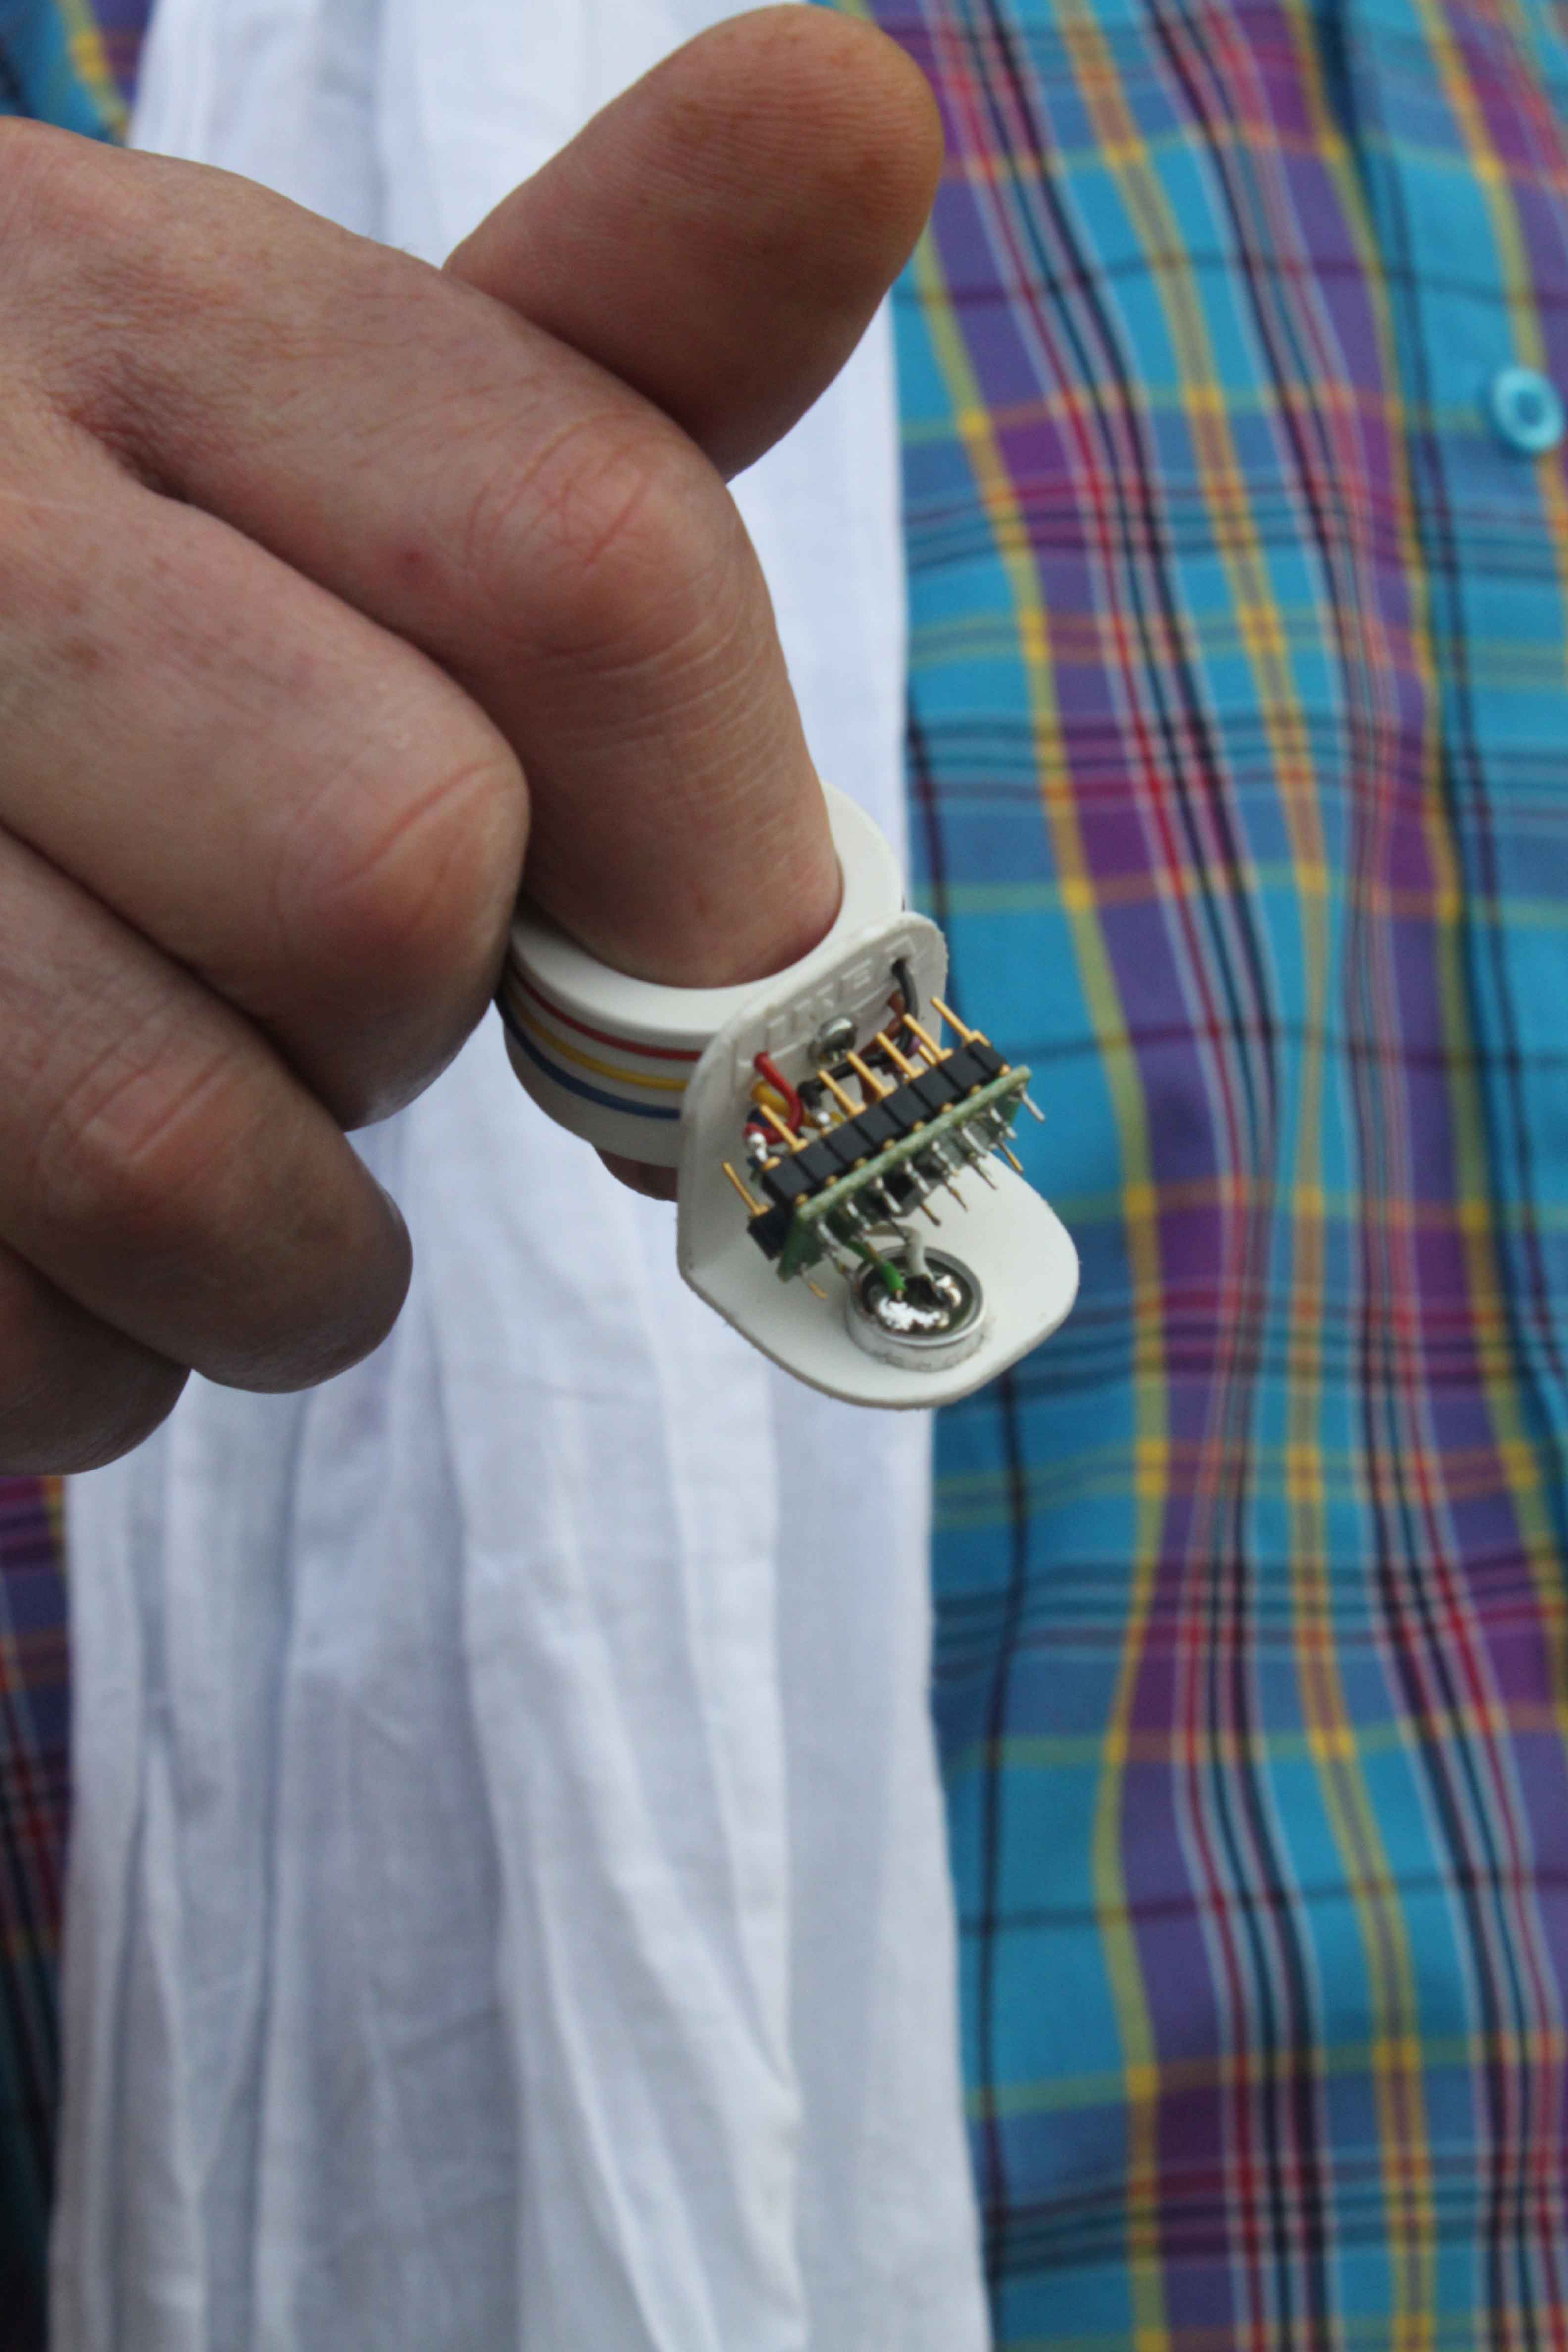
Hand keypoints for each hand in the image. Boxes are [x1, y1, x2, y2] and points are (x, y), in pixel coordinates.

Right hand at [0, 7, 938, 1470]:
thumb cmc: (102, 633)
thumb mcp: (317, 461)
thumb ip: (587, 390)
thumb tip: (855, 109)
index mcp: (127, 307)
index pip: (579, 556)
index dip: (730, 850)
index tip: (748, 984)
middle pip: (393, 869)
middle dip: (417, 1020)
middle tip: (313, 996)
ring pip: (185, 1154)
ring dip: (271, 1246)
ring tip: (193, 1145)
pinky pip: (27, 1341)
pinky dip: (90, 1357)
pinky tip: (25, 1223)